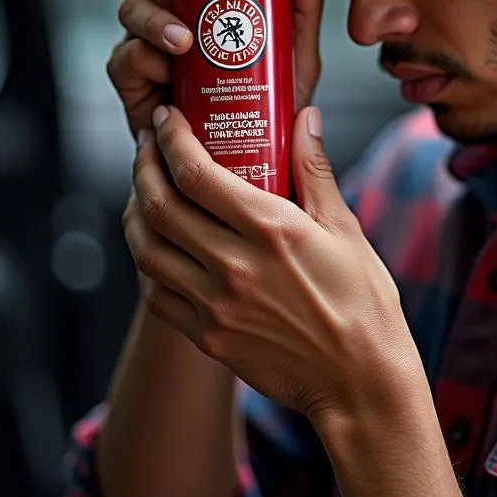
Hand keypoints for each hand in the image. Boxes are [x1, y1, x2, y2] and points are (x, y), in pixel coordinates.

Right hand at [106, 0, 325, 137]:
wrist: (241, 161)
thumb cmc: (264, 96)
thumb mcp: (296, 51)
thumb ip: (303, 4)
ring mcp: (151, 34)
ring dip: (160, 14)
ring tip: (190, 41)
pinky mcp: (134, 76)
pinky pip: (124, 56)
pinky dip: (145, 59)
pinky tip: (170, 70)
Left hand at [123, 103, 421, 422]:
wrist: (359, 379)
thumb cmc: (361, 300)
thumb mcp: (344, 226)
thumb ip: (314, 167)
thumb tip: (304, 116)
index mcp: (270, 229)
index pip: (196, 173)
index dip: (171, 139)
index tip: (167, 118)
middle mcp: (234, 266)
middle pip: (160, 206)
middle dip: (143, 166)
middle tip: (147, 145)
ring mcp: (215, 305)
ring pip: (146, 249)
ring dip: (135, 212)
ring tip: (144, 189)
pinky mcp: (208, 336)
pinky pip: (156, 294)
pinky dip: (146, 261)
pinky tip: (156, 243)